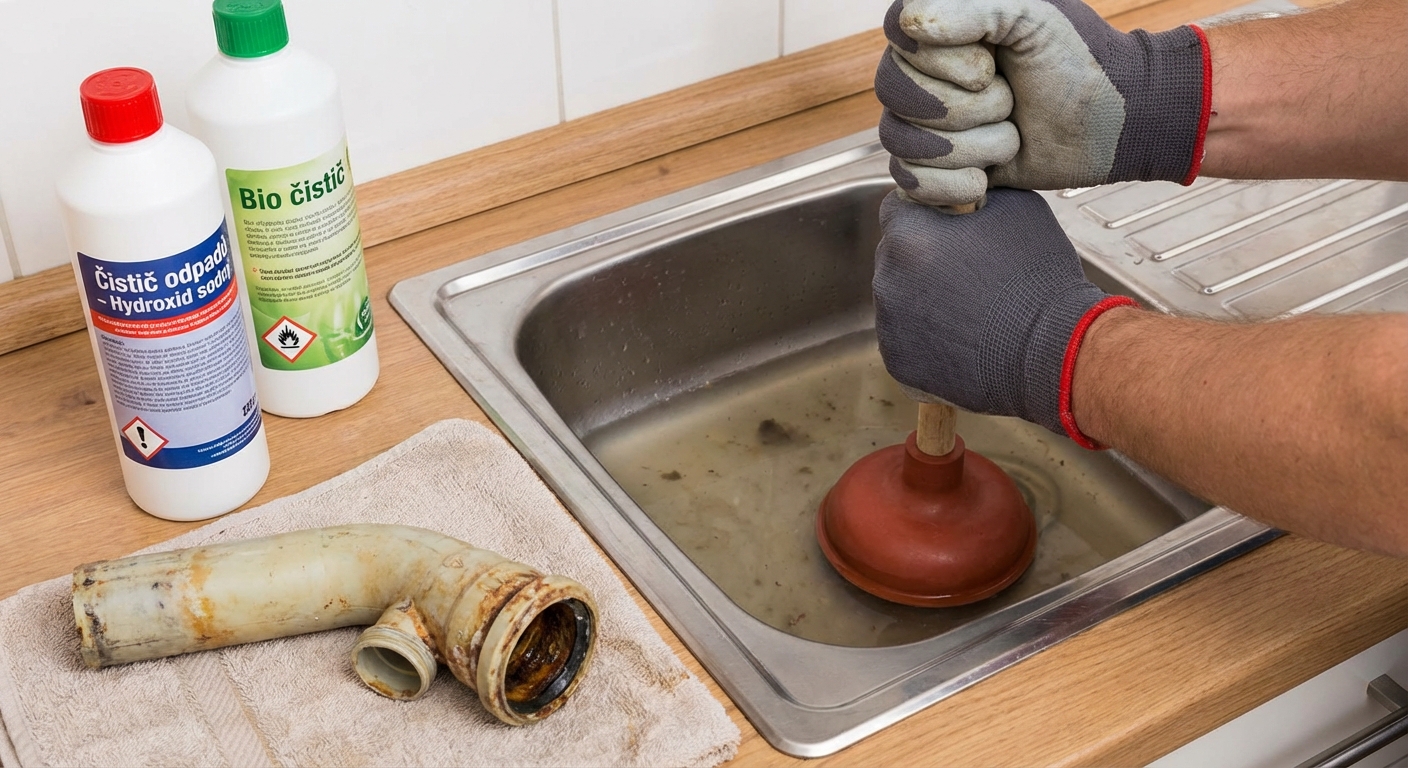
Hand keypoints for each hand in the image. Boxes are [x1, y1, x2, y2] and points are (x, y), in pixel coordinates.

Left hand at [873, 188, 1133, 443]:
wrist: (1053, 352)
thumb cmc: (1038, 276)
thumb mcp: (1016, 206)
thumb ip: (973, 192)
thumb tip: (961, 193)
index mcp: (909, 236)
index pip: (897, 207)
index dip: (925, 211)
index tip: (948, 222)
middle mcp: (887, 280)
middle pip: (895, 255)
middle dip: (923, 255)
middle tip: (966, 268)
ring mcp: (889, 327)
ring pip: (898, 298)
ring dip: (922, 296)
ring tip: (969, 306)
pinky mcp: (899, 363)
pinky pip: (904, 338)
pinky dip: (926, 335)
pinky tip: (962, 335)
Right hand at [876, 0, 1209, 206]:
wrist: (1111, 124)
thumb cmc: (1078, 60)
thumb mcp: (1032, 15)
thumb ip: (971, 8)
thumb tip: (910, 24)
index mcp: (941, 26)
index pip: (899, 39)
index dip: (938, 62)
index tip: (988, 67)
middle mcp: (923, 73)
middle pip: (894, 94)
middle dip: (962, 108)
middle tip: (1010, 102)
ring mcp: (925, 123)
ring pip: (901, 142)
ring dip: (969, 148)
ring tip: (1011, 139)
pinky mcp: (936, 170)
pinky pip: (910, 183)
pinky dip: (953, 186)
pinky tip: (988, 178)